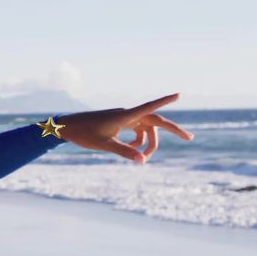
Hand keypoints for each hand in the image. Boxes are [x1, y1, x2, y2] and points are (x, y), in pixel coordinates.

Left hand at [55, 93, 194, 163]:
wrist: (66, 127)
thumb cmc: (83, 134)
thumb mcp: (104, 145)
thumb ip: (125, 152)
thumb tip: (143, 161)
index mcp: (125, 116)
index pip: (150, 107)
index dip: (165, 101)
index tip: (179, 94)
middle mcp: (127, 115)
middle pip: (155, 121)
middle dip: (172, 130)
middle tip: (190, 139)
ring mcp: (123, 118)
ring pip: (145, 128)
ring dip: (148, 142)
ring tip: (143, 158)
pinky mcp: (118, 122)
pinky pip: (136, 130)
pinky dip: (138, 141)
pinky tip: (132, 151)